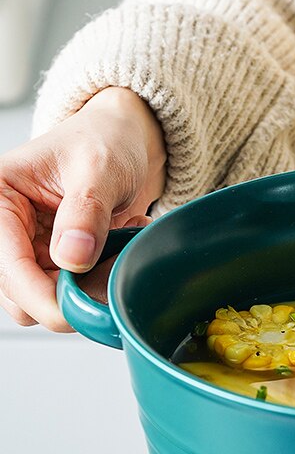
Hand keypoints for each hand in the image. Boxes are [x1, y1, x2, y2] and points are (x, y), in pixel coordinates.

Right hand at [0, 87, 165, 330]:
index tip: (75, 310)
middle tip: (111, 271)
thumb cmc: (105, 143)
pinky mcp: (53, 263)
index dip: (40, 296)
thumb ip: (86, 212)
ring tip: (116, 252)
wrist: (124, 143)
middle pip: (19, 295)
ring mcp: (30, 249)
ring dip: (84, 292)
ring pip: (43, 301)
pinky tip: (115, 254)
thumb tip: (71, 259)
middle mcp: (6, 229)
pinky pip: (69, 294)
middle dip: (65, 296)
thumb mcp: (100, 168)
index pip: (8, 265)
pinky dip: (96, 286)